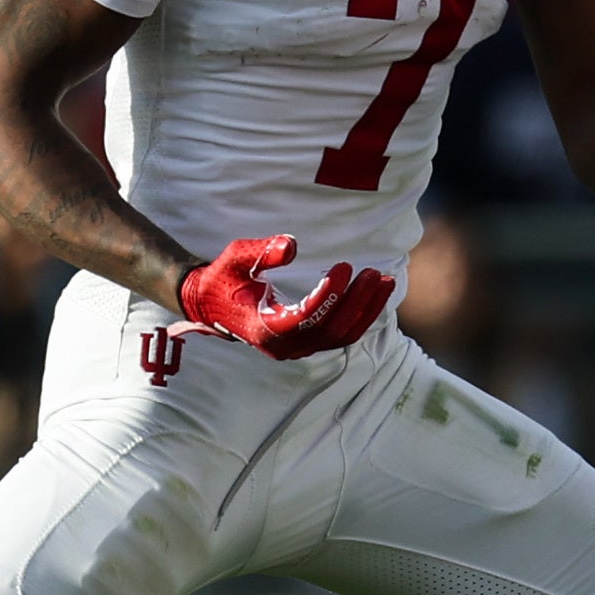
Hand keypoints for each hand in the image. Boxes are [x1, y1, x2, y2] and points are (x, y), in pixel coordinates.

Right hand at [176, 233, 393, 361]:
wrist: (211, 304)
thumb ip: (260, 252)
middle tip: (374, 273)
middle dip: (358, 302)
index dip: (330, 295)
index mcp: (265, 329)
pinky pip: (339, 335)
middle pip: (332, 330)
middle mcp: (283, 346)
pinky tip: (374, 294)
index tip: (344, 267)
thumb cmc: (223, 278)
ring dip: (366, 310)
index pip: (307, 317)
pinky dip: (360, 316)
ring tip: (383, 281)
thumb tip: (290, 245)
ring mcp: (296, 348)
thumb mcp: (235, 258)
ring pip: (341, 336)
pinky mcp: (305, 343)